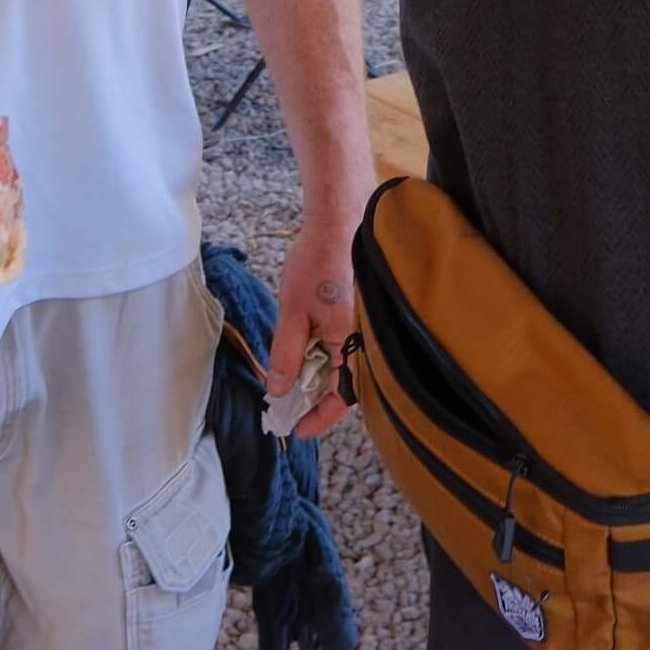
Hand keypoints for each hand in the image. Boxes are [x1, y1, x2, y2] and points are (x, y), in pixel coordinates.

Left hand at [267, 217, 359, 440]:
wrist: (340, 219)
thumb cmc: (317, 263)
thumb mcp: (292, 313)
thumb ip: (287, 356)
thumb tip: (279, 392)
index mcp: (355, 345)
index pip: (342, 399)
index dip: (319, 419)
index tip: (296, 430)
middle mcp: (369, 343)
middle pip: (348, 388)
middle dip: (319, 402)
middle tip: (291, 409)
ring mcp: (369, 329)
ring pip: (349, 369)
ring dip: (323, 381)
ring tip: (295, 385)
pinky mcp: (364, 316)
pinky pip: (351, 349)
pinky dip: (330, 360)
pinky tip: (310, 356)